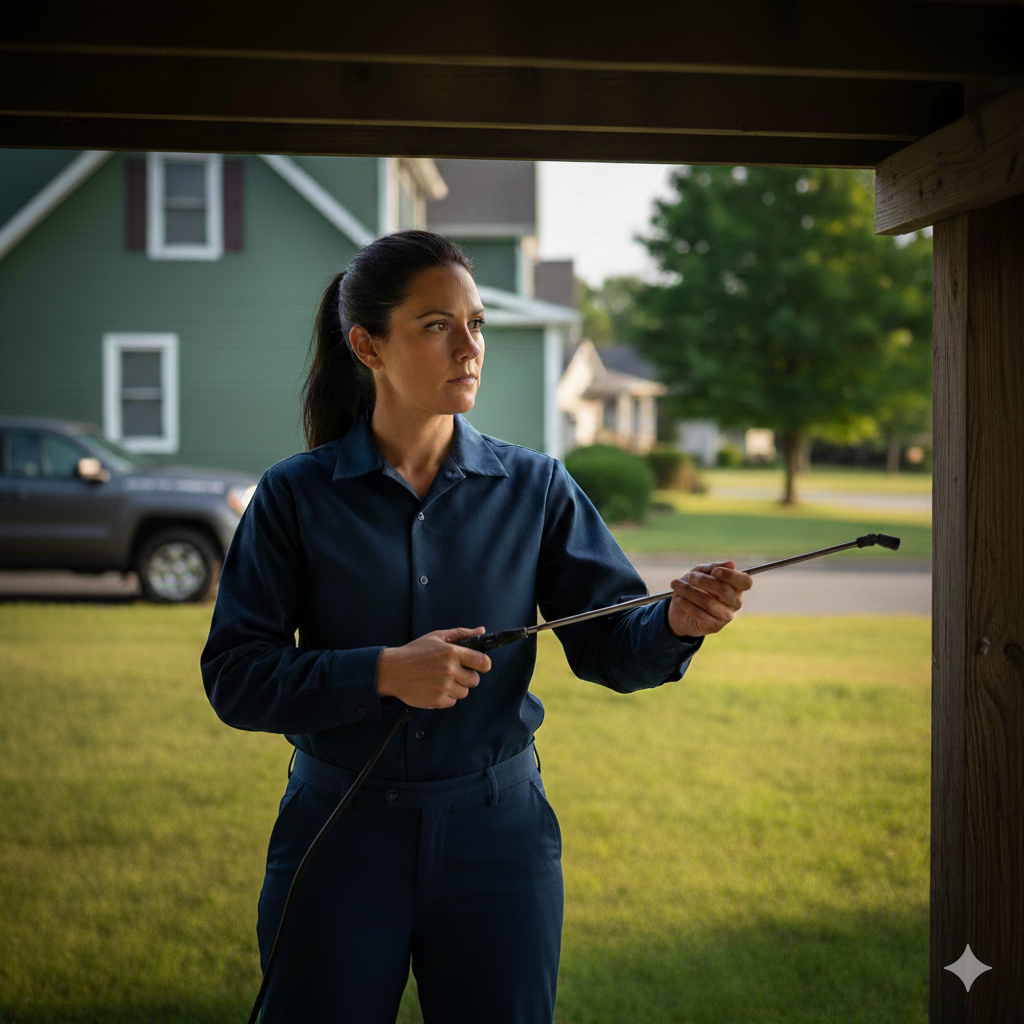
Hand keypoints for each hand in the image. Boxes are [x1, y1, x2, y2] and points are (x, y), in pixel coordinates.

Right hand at [376, 627, 491, 709]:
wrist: (392, 671)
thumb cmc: (414, 652)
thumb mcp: (437, 636)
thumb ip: (461, 634)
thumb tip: (481, 630)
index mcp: (452, 652)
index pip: (483, 662)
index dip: (483, 664)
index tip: (479, 665)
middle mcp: (450, 670)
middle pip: (475, 680)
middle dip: (467, 676)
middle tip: (453, 671)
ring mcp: (444, 687)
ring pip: (464, 692)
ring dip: (456, 687)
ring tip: (441, 679)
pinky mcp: (438, 701)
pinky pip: (453, 702)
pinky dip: (446, 697)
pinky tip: (435, 687)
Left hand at [667, 561, 751, 637]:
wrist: (679, 610)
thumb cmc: (694, 587)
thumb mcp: (701, 572)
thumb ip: (713, 567)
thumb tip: (732, 564)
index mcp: (736, 587)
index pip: (745, 582)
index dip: (731, 576)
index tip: (715, 571)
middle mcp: (735, 602)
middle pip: (725, 591)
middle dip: (704, 581)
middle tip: (690, 576)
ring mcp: (726, 616)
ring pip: (709, 602)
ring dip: (689, 591)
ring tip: (676, 584)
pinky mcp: (714, 627)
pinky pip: (700, 614)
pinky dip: (687, 604)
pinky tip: (679, 599)